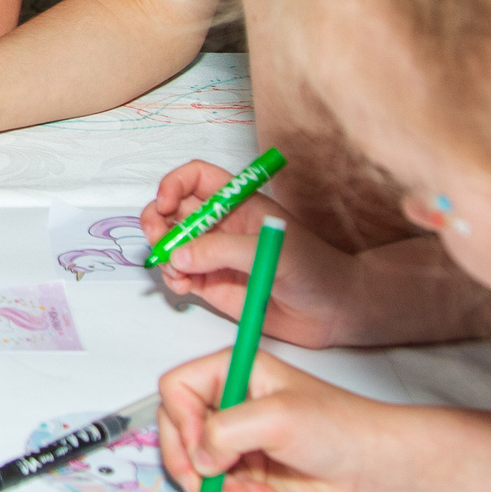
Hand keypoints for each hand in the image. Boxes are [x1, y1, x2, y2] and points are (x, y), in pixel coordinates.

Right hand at [144, 163, 363, 347]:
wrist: (333, 313)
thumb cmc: (315, 270)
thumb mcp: (270, 250)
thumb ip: (222, 251)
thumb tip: (179, 255)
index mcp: (239, 203)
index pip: (197, 178)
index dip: (175, 184)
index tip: (166, 203)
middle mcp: (222, 225)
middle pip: (175, 210)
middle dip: (157, 220)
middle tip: (157, 239)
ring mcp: (215, 255)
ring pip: (172, 243)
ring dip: (163, 252)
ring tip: (175, 270)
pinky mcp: (212, 285)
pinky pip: (179, 275)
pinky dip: (172, 278)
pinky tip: (183, 287)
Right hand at [157, 349, 388, 491]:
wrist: (371, 462)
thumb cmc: (336, 426)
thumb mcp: (277, 418)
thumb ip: (226, 432)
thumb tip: (199, 460)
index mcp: (231, 371)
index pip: (177, 388)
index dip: (181, 422)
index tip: (202, 451)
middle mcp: (229, 400)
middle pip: (178, 430)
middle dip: (190, 465)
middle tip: (204, 488)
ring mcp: (237, 435)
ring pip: (197, 465)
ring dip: (216, 489)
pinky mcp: (248, 466)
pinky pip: (219, 485)